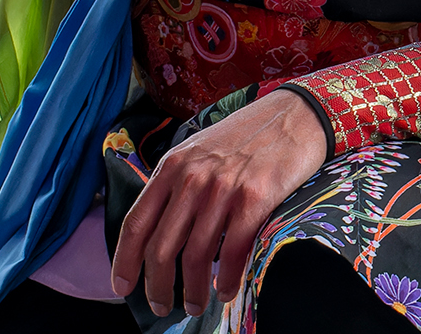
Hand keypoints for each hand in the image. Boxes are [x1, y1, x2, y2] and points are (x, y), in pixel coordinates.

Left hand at [111, 84, 328, 316]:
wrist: (298, 115)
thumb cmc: (249, 134)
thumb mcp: (200, 149)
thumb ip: (178, 182)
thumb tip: (162, 227)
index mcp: (172, 167)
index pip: (136, 223)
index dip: (125, 261)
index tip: (123, 286)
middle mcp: (193, 179)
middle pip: (162, 247)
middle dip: (157, 286)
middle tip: (161, 306)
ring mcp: (224, 189)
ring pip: (196, 255)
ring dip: (193, 290)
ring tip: (196, 306)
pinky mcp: (256, 199)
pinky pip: (234, 250)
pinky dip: (228, 279)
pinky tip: (226, 291)